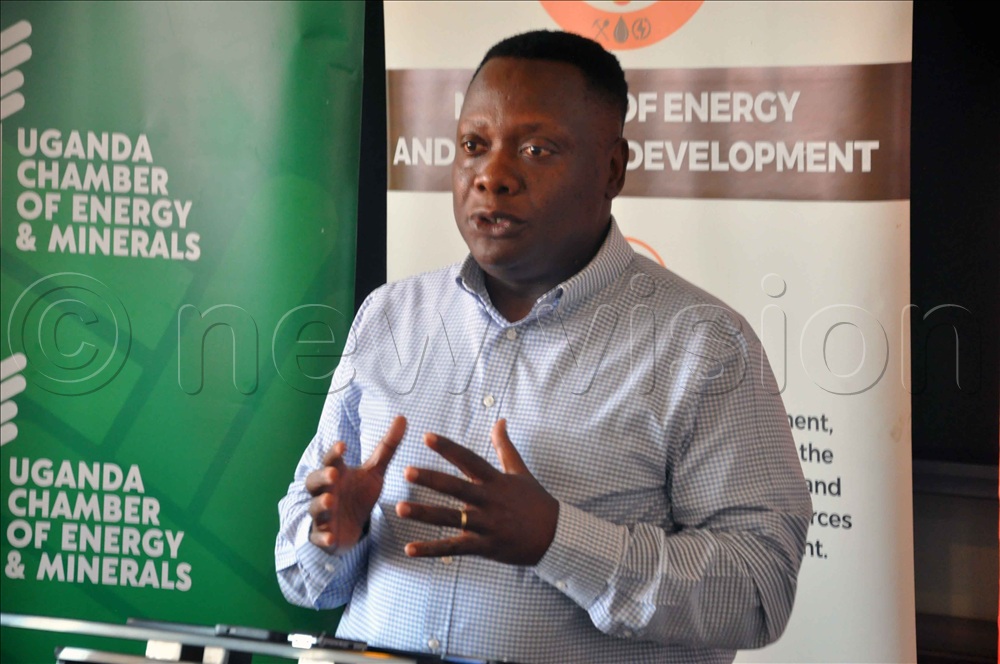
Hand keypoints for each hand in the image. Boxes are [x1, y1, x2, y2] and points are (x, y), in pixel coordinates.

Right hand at [306, 415, 405, 553]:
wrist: (350, 527)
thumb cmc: (358, 493)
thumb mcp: (375, 471)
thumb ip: (387, 447)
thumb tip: (403, 417)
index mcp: (336, 474)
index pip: (331, 460)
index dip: (335, 453)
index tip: (343, 445)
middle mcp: (324, 491)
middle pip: (315, 481)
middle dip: (323, 476)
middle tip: (334, 473)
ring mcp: (321, 514)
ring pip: (315, 507)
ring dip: (321, 503)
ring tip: (330, 500)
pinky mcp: (323, 535)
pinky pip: (319, 537)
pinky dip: (323, 538)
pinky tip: (331, 538)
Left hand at [395, 419, 558, 565]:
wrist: (556, 535)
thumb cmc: (536, 501)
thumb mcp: (520, 471)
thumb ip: (505, 446)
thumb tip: (499, 420)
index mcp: (496, 481)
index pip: (468, 459)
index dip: (448, 448)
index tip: (426, 437)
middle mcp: (489, 501)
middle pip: (456, 488)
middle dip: (432, 479)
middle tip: (407, 471)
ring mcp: (486, 525)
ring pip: (451, 518)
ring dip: (425, 514)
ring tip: (401, 508)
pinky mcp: (485, 546)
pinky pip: (454, 548)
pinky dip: (432, 549)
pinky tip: (410, 549)